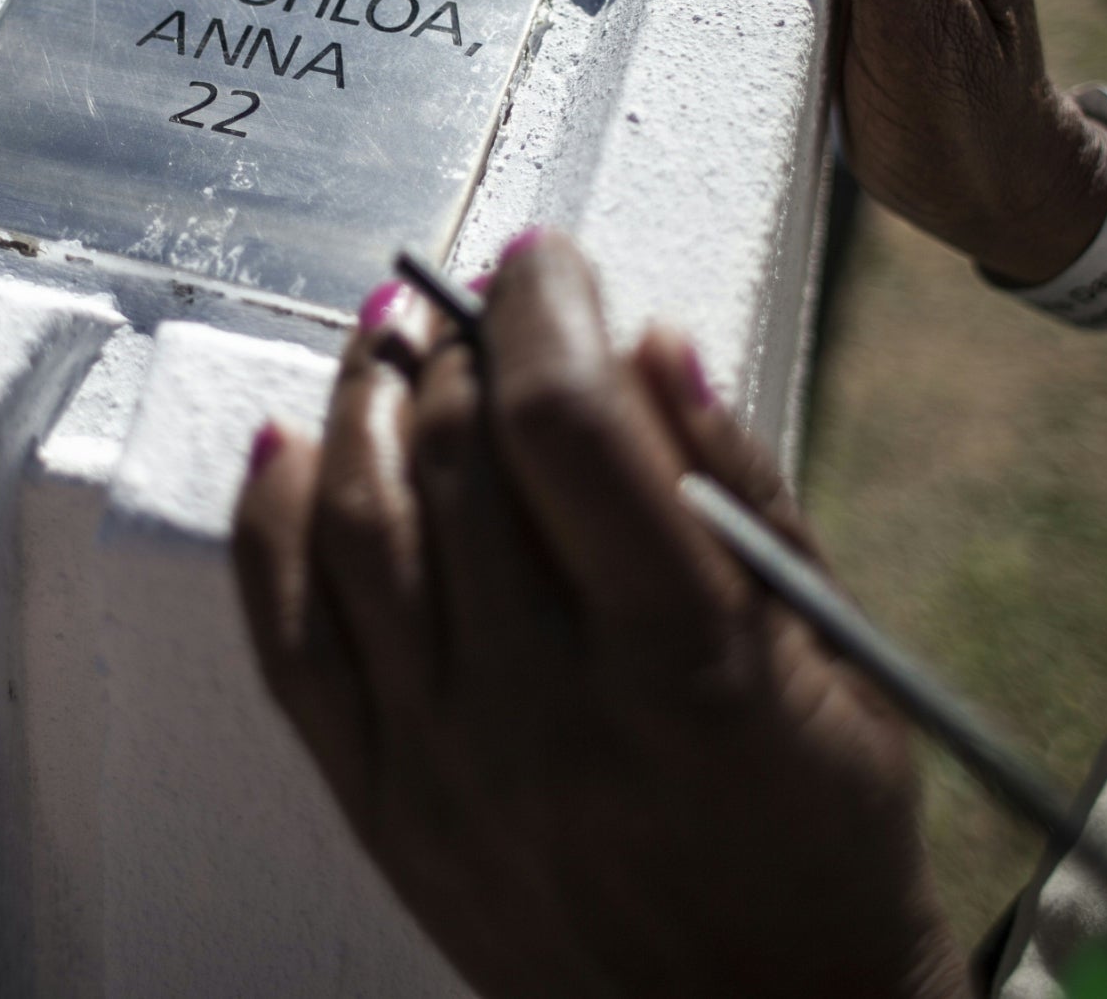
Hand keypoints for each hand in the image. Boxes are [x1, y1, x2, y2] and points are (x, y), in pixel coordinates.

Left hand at [232, 233, 969, 998]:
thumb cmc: (820, 844)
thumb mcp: (836, 664)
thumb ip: (742, 495)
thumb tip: (650, 342)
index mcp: (682, 663)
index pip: (568, 426)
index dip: (545, 309)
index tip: (548, 261)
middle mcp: (542, 709)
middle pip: (453, 457)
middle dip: (461, 340)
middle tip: (484, 298)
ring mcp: (441, 761)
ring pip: (355, 524)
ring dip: (362, 402)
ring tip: (389, 338)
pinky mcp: (378, 803)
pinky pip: (285, 638)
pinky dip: (269, 523)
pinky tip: (289, 444)